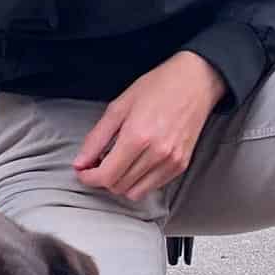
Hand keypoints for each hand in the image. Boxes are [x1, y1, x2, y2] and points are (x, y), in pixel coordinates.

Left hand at [73, 52, 227, 201]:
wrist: (195, 82)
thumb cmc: (158, 87)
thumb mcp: (119, 107)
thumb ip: (96, 138)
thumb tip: (80, 163)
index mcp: (137, 137)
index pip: (106, 176)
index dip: (89, 178)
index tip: (83, 172)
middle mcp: (156, 153)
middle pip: (119, 186)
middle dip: (103, 178)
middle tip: (99, 162)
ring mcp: (171, 162)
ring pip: (135, 192)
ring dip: (121, 182)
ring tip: (118, 163)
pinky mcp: (181, 165)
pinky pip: (153, 187)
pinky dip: (140, 181)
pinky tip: (136, 163)